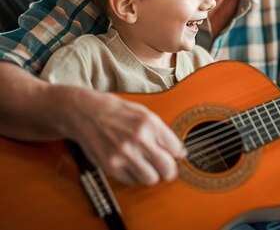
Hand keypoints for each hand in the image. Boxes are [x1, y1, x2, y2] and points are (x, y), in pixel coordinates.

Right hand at [61, 85, 185, 185]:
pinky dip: (134, 176)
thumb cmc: (117, 112)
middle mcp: (139, 139)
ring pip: (151, 179)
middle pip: (167, 168)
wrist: (86, 114)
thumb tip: (179, 152)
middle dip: (169, 171)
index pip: (176, 149)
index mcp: (150, 124)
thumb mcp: (144, 114)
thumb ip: (162, 132)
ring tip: (147, 167)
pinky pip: (132, 180)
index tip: (174, 155)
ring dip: (152, 175)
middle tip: (166, 169)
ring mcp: (124, 154)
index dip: (177, 154)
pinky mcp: (111, 166)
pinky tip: (131, 165)